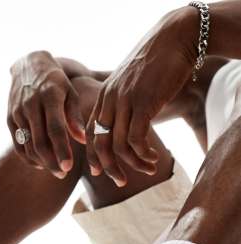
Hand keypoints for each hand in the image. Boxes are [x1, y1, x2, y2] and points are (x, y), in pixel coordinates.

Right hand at [8, 51, 85, 176]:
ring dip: (41, 162)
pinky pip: (18, 145)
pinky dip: (29, 158)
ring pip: (28, 146)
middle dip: (52, 162)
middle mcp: (31, 104)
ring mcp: (18, 112)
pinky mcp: (9, 118)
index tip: (68, 167)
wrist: (29, 65)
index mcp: (50, 96)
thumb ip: (75, 116)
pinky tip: (41, 163)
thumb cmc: (56, 82)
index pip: (55, 129)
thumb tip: (82, 140)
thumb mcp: (70, 92)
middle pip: (40, 142)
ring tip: (55, 170)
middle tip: (63, 174)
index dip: (62, 150)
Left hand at [86, 7, 196, 185]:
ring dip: (134, 163)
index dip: (93, 156)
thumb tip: (124, 128)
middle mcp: (110, 100)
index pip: (90, 133)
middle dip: (109, 168)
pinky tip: (154, 157)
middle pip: (100, 144)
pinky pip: (136, 138)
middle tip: (121, 182)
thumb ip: (123, 104)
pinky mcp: (143, 102)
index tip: (99, 172)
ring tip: (148, 169)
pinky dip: (144, 154)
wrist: (175, 38)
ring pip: (119, 145)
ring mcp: (125, 101)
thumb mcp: (131, 84)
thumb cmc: (156, 64)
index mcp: (104, 97)